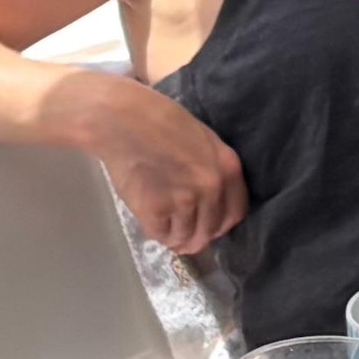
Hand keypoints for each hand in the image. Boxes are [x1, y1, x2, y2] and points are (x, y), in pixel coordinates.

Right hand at [81, 75, 249, 254]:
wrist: (123, 120)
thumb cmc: (160, 120)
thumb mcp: (203, 139)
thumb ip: (212, 169)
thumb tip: (210, 201)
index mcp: (228, 168)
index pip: (235, 214)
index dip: (220, 225)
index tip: (208, 226)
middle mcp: (212, 188)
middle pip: (209, 231)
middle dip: (196, 237)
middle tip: (182, 235)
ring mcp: (185, 202)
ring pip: (185, 238)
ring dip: (175, 237)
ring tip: (164, 225)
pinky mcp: (157, 211)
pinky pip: (160, 235)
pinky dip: (155, 231)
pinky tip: (150, 219)